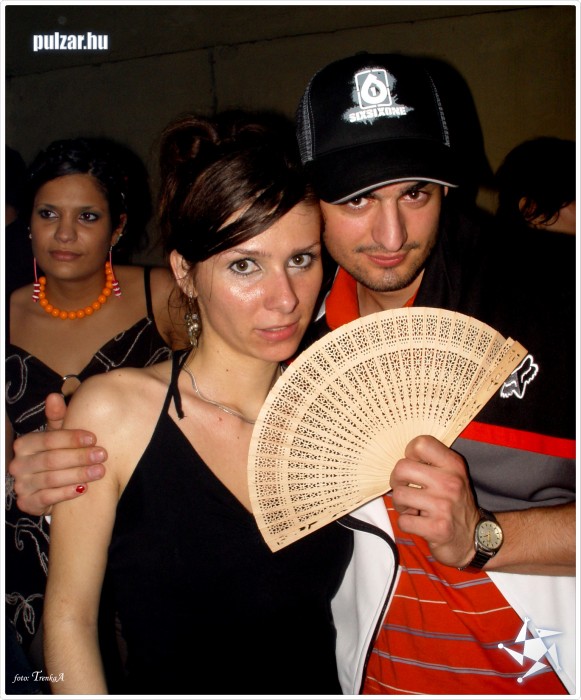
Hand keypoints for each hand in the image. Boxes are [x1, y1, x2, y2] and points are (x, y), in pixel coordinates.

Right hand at [8, 393, 107, 515]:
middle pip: (51, 460)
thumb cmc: (56, 453)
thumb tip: (54, 396)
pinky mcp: (27, 503)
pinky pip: (48, 498)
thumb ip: (57, 417)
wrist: (48, 486)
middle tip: (102, 455)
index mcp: (24, 444)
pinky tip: (84, 489)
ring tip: (99, 471)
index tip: (94, 438)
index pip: (48, 440)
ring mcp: (22, 484)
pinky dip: (67, 493)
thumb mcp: (57, 434)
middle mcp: (19, 464)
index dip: (72, 439)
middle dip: (79, 457)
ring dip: (78, 475)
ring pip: (51, 479)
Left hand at [389, 435, 479, 567]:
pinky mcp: (438, 528)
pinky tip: (418, 523)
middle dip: (397, 481)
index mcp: (453, 465)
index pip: (421, 443)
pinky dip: (406, 523)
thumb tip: (402, 457)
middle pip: (401, 468)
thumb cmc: (455, 504)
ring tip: (413, 508)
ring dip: (400, 504)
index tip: (413, 466)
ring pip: (399, 494)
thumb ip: (431, 462)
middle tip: (406, 489)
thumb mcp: (452, 476)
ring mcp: (444, 506)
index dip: (409, 454)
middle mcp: (450, 482)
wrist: (474, 539)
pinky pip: (403, 520)